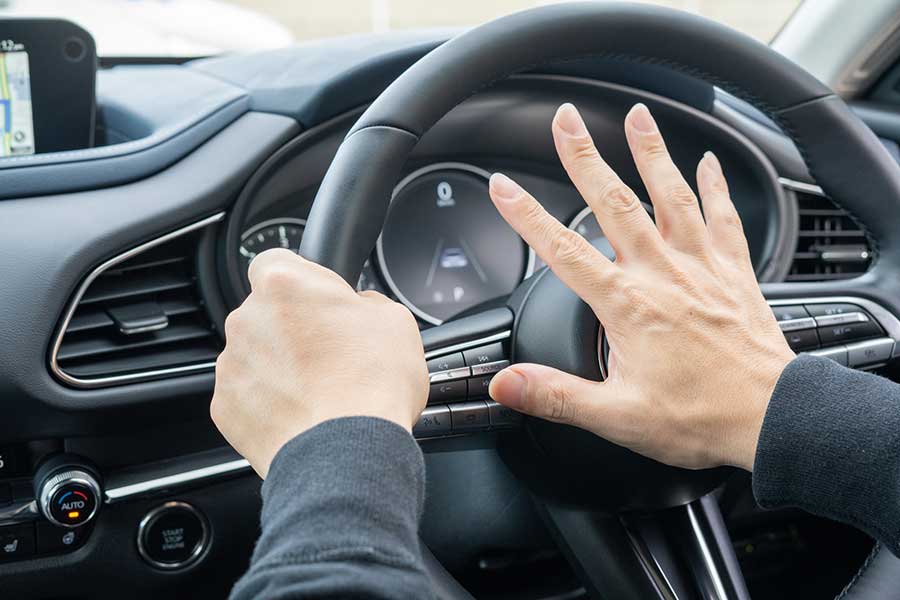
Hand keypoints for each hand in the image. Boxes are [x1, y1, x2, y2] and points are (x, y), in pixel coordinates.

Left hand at [211, 249, 427, 477]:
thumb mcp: (396, 321)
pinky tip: (301, 414)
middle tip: (330, 352)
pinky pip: (247, 394)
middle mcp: (247, 318)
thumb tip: (358, 309)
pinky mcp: (225, 406)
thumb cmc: (372, 385)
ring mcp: (232, 364)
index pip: (275, 260)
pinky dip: (268, 402)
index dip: (301, 281)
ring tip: (319, 391)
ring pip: (256, 354)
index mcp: (285, 284)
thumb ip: (366, 303)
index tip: (319, 301)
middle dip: (292, 328)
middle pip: (266, 312)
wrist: (346, 454)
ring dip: (280, 366)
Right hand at [487, 103, 793, 471]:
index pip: (563, 250)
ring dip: (651, 153)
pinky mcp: (734, 271)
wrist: (771, 417)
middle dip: (585, 157)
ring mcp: (700, 266)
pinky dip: (715, 186)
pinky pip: (724, 216)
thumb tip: (504, 384)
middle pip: (615, 203)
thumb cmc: (698, 418)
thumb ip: (555, 395)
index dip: (527, 216)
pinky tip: (708, 162)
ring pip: (670, 195)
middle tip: (567, 121)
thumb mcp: (616, 415)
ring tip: (636, 117)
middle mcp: (662, 274)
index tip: (503, 187)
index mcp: (628, 305)